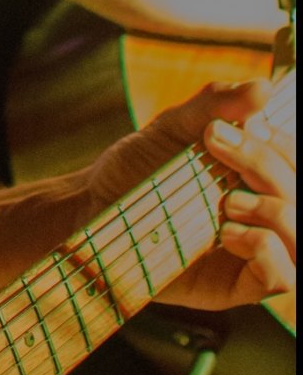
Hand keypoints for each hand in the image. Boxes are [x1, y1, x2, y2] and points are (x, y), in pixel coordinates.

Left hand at [84, 79, 294, 311]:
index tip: (231, 127)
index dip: (277, 144)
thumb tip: (262, 88)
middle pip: (299, 193)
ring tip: (229, 200)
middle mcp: (263, 213)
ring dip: (275, 209)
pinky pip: (282, 278)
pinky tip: (227, 233)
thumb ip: (216, 105)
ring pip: (301, 237)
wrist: (93, 207)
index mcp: (256, 176)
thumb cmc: (136, 166)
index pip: (295, 160)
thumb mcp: (173, 126)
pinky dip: (266, 250)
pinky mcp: (236, 285)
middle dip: (266, 165)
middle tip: (215, 146)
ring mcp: (253, 252)